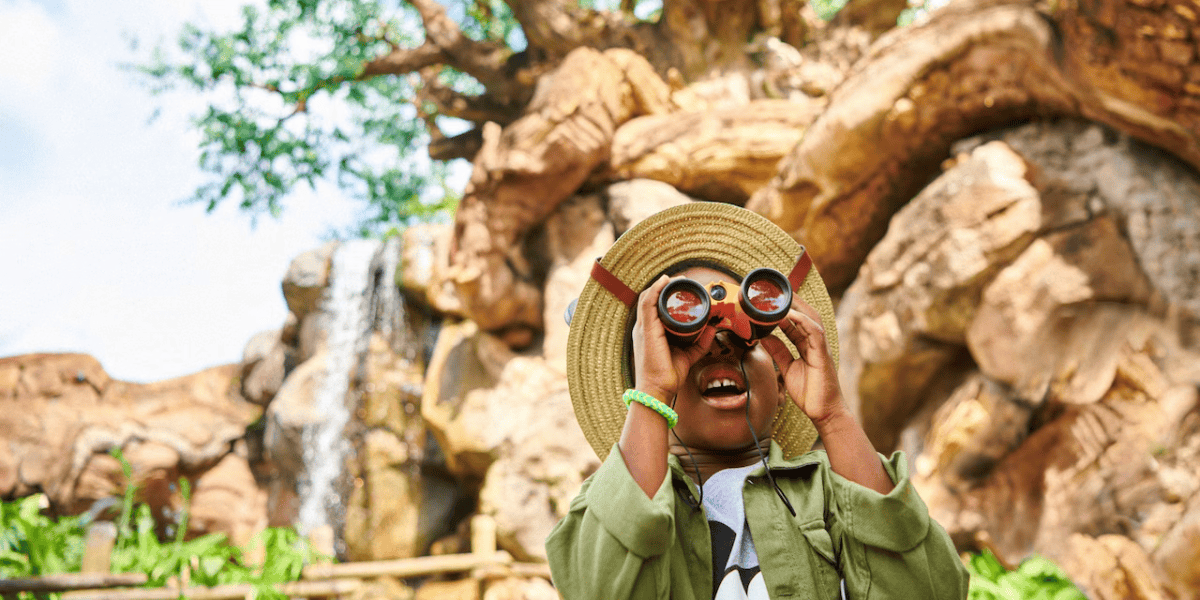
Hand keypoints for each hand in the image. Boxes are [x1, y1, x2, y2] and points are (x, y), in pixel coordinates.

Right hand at [631, 275, 715, 401]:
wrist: (658, 389)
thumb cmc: (668, 374)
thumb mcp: (688, 354)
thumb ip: (700, 342)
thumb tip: (713, 328)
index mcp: (650, 332)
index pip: (654, 306)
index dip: (665, 294)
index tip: (683, 288)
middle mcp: (644, 328)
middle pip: (650, 298)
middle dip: (666, 287)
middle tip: (684, 282)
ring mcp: (643, 328)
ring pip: (648, 297)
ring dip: (662, 285)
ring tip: (678, 280)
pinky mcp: (646, 330)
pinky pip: (647, 303)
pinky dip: (656, 290)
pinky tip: (665, 282)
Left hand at [759, 298, 845, 426]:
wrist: (823, 412)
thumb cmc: (809, 392)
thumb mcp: (787, 368)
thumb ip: (778, 351)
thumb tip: (764, 337)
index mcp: (807, 345)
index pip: (796, 321)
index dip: (783, 309)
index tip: (769, 299)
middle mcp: (815, 342)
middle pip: (805, 314)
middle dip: (792, 300)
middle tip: (775, 288)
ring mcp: (820, 347)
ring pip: (810, 318)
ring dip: (796, 305)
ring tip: (780, 295)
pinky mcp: (822, 354)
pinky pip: (814, 332)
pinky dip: (802, 320)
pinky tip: (789, 313)